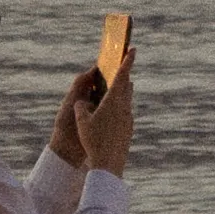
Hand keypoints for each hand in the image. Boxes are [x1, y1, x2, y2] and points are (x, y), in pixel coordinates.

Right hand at [52, 59, 134, 174]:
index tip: (133, 49)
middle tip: (120, 65)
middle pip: (126, 86)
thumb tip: (82, 101)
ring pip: (127, 99)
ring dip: (122, 91)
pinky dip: (119, 106)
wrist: (109, 164)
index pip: (122, 76)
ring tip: (115, 87)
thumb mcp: (82, 121)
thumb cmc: (94, 140)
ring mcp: (128, 118)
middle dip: (123, 75)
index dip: (127, 61)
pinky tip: (111, 111)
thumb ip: (81, 107)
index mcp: (114, 101)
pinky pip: (125, 111)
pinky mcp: (128, 128)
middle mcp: (124, 107)